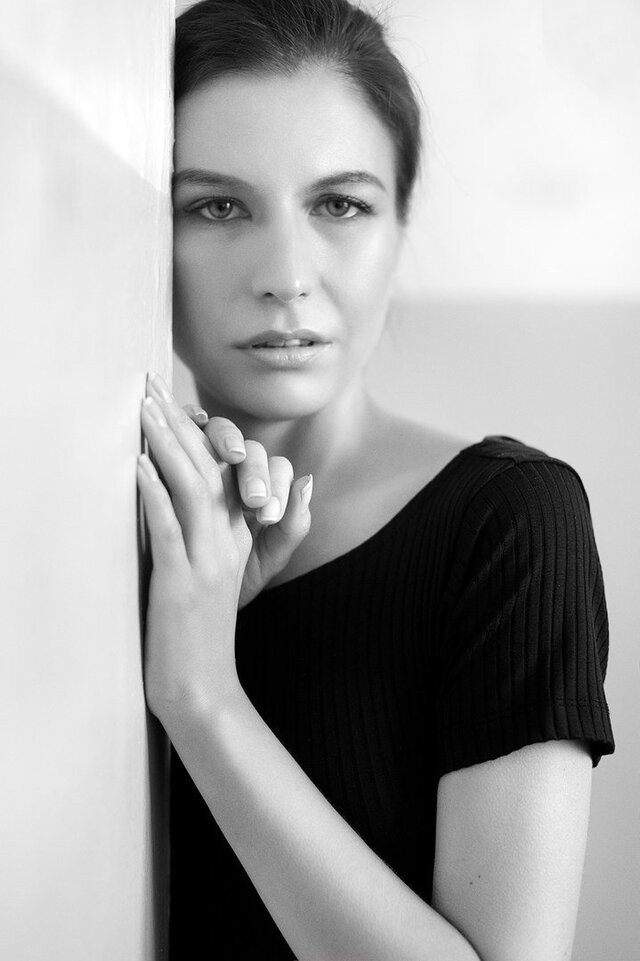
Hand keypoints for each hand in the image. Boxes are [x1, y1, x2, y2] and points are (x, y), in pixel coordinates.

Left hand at [137, 373, 311, 720]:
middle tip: (150, 386)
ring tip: (145, 409)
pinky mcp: (183, 582)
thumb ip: (218, 536)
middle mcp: (229, 543)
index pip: (222, 473)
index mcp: (238, 539)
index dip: (196, 432)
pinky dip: (155, 492)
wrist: (204, 690)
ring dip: (168, 444)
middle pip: (208, 470)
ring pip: (193, 488)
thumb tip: (219, 497)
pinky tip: (139, 463)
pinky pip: (170, 528)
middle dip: (178, 424)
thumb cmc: (200, 636)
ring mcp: (208, 562)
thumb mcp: (220, 580)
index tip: (170, 400)